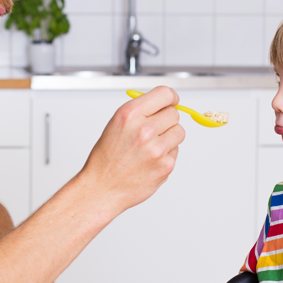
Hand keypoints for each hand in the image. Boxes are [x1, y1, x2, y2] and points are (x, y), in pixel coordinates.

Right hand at [78, 85, 185, 216]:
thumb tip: (165, 102)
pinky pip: (175, 151)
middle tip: (154, 130)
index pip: (165, 94)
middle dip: (166, 120)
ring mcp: (157, 149)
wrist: (102, 188)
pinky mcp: (166, 165)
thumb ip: (141, 111)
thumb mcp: (116, 124)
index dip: (170, 97)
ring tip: (150, 147)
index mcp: (130, 114)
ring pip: (179, 132)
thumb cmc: (107, 157)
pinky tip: (149, 160)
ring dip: (169, 137)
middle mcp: (144, 130)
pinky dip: (166, 155)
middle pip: (174, 114)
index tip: (172, 101)